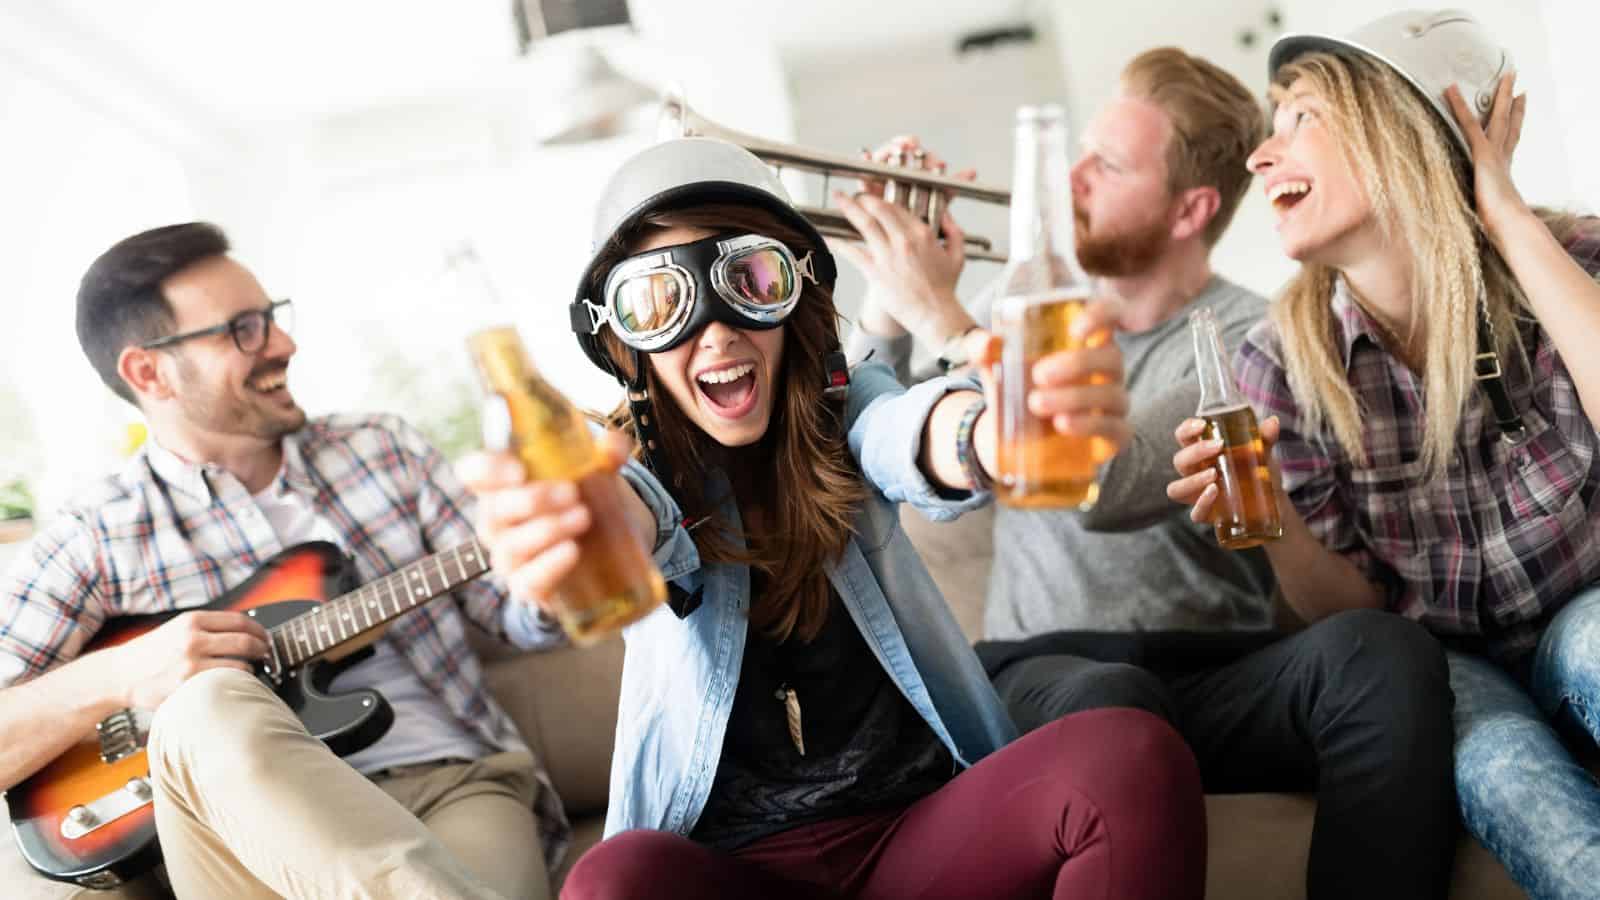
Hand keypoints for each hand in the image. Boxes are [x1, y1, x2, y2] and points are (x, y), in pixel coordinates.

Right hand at [115, 610, 269, 710]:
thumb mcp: (178, 628)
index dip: (260, 631)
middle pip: (246, 642)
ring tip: (249, 673)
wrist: (119, 674)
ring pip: (240, 666)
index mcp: (192, 621)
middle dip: (262, 650)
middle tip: (265, 656)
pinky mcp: (187, 686)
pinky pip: (224, 685)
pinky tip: (234, 686)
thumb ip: (209, 628)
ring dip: (251, 671)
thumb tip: (247, 632)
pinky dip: (235, 686)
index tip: (265, 638)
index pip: (241, 621)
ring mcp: (190, 664)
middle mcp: (193, 639)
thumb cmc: (152, 653)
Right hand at [457, 430, 633, 612]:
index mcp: (503, 486)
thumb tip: (613, 446)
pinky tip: (572, 551)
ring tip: (583, 517)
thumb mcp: (598, 471)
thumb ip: (607, 453)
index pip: (473, 473)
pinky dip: (548, 566)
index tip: (519, 470)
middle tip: (572, 493)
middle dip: (533, 499)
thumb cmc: (585, 499)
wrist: (604, 549)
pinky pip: (526, 582)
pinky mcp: (527, 586)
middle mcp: (497, 521)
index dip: (487, 470)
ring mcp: (509, 556)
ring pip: (511, 546)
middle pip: (496, 509)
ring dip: (547, 529)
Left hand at [835, 136, 978, 344]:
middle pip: (878, 209)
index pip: (898, 207)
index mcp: (923, 233)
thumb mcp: (957, 255)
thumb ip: (953, 231)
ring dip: (849, 208)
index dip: (882, 198)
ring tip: (838, 198)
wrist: (935, 314)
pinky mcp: (875, 272)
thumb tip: (946, 215)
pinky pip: (852, 252)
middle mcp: (904, 240)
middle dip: (862, 197)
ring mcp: (888, 255)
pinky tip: (827, 235)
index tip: (874, 196)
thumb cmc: (945, 289)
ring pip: (864, 224)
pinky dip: (838, 242)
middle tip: (853, 194)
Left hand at [969, 300, 1131, 475]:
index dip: (1102, 314)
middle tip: (1038, 374)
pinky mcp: (1112, 435)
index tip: (1076, 329)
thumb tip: (986, 344)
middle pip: (1111, 357)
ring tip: (1036, 403)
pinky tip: (1063, 424)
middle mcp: (1106, 369)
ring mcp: (1112, 404)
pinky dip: (1090, 425)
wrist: (1013, 437)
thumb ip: (983, 350)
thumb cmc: (1015, 388)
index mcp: (1085, 341)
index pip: (1110, 314)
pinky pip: (1116, 429)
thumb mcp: (994, 366)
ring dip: (1075, 397)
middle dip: (1077, 363)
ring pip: (1111, 395)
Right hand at [1167, 414, 1284, 523]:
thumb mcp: (1262, 451)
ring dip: (1192, 480)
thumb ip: (1264, 437)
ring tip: (1213, 474)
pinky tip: (1214, 492)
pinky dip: (1202, 503)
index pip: (1183, 436)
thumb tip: (1272, 422)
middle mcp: (1194, 472)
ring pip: (1177, 489)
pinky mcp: (1206, 514)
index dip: (1186, 429)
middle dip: (1195, 452)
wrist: (1272, 501)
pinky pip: (1194, 513)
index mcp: (1201, 452)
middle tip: (1218, 446)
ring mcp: (1197, 494)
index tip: (1201, 424)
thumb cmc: (1257, 470)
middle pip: (1179, 460)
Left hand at [1445, 74, 1529, 242]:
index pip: (1510, 139)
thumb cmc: (1495, 226)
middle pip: (1508, 121)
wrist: (1508, 224)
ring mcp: (1493, 152)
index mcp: (1502, 169)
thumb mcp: (1482, 210)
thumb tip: (1458, 219)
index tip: (1521, 103)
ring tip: (1505, 74)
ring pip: (1497, 115)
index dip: (1516, 120)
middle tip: (1515, 81)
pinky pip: (1467, 123)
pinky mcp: (1481, 153)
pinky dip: (1458, 106)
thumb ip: (1475, 207)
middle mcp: (1501, 156)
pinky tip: (1451, 89)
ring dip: (1499, 93)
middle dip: (1512, 100)